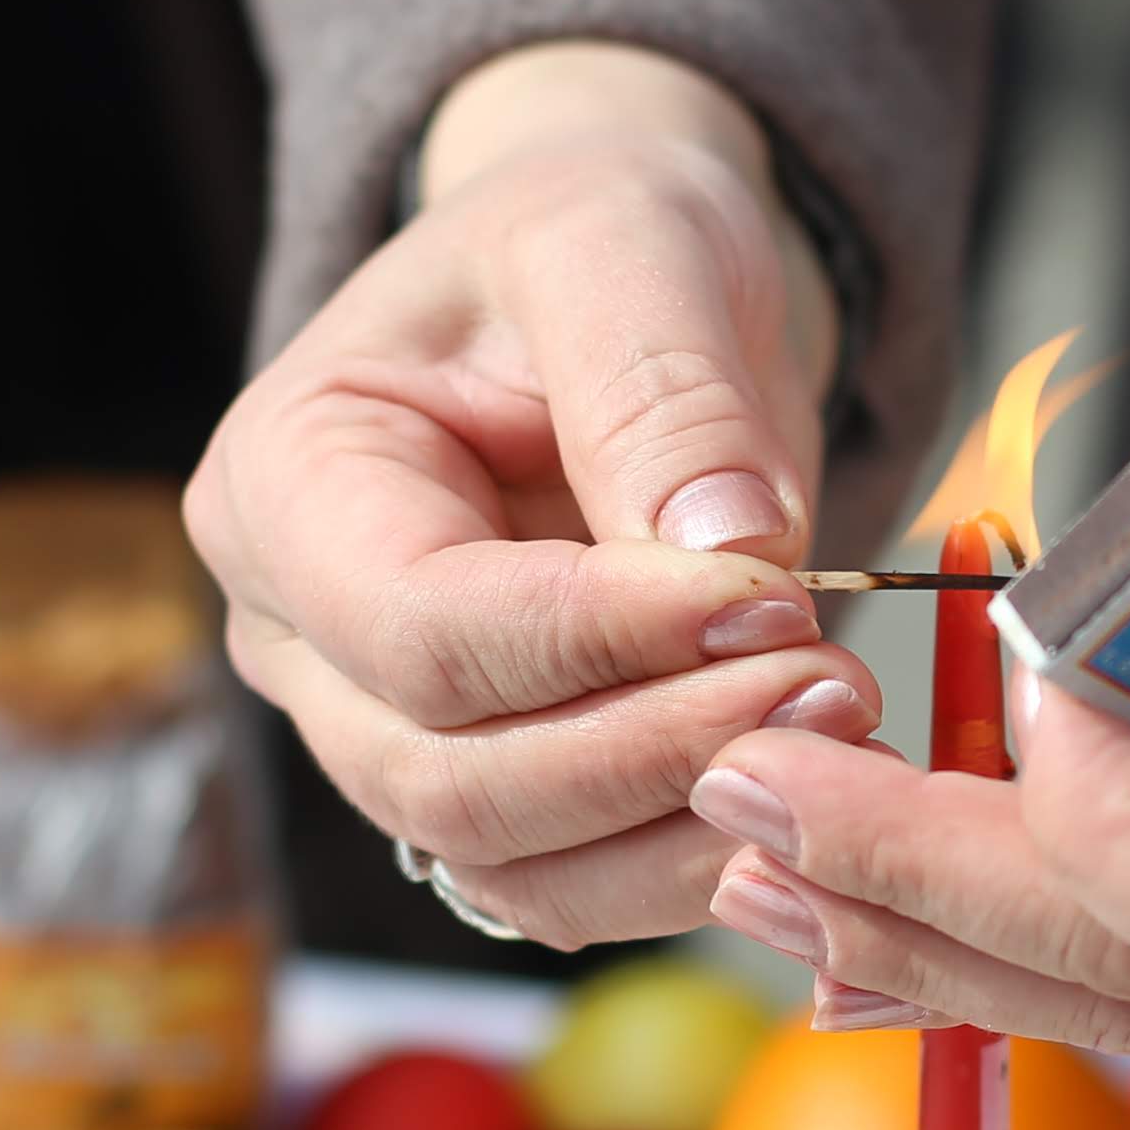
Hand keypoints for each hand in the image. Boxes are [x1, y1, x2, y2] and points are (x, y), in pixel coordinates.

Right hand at [185, 44, 880, 946]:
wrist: (622, 290)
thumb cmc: (590, 241)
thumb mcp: (624, 243)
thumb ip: (661, 388)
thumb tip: (729, 550)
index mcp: (284, 490)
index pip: (423, 630)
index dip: (603, 640)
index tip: (774, 598)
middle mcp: (302, 642)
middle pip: (453, 780)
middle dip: (658, 750)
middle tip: (837, 682)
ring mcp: (384, 734)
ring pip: (514, 866)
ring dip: (690, 825)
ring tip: (845, 730)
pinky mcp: (495, 791)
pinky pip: (577, 888)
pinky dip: (699, 861)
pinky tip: (815, 790)